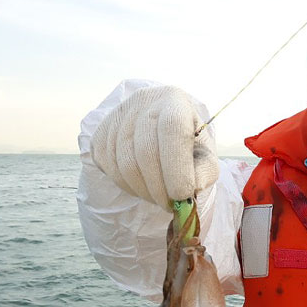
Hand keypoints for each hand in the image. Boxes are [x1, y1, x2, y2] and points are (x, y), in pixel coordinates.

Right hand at [91, 86, 218, 210]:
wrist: (161, 130)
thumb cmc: (188, 144)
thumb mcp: (206, 155)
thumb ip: (205, 171)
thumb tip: (190, 190)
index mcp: (174, 101)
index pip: (172, 128)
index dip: (176, 166)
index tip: (182, 196)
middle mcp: (143, 102)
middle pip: (145, 151)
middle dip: (160, 188)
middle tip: (171, 206)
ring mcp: (117, 117)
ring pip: (125, 164)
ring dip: (144, 191)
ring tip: (159, 198)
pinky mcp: (100, 133)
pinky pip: (109, 168)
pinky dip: (128, 186)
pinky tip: (143, 186)